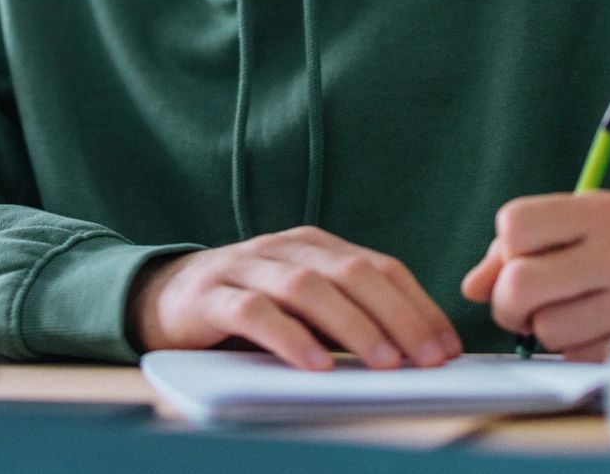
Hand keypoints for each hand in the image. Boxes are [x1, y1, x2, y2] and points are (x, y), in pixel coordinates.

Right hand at [128, 225, 462, 371]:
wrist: (162, 298)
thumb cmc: (247, 307)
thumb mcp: (302, 303)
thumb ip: (345, 313)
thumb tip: (412, 351)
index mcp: (315, 245)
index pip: (380, 267)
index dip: (418, 305)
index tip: (447, 347)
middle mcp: (284, 247)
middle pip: (351, 273)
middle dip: (398, 316)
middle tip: (427, 359)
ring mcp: (244, 267)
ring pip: (307, 288)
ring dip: (352, 326)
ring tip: (383, 363)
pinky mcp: (210, 296)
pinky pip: (254, 312)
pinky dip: (289, 337)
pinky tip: (315, 364)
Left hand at [459, 191, 609, 361]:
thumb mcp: (593, 221)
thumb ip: (528, 243)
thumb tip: (472, 287)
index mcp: (604, 212)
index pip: (516, 224)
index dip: (506, 246)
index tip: (522, 256)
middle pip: (520, 285)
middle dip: (508, 301)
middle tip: (523, 304)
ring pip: (546, 330)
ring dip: (546, 329)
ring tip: (573, 314)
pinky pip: (578, 357)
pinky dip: (577, 350)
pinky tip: (599, 331)